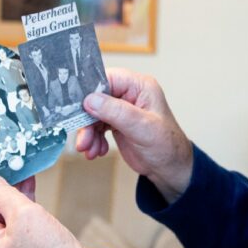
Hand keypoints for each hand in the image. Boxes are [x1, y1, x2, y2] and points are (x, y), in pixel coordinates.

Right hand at [77, 68, 192, 203]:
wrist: (169, 169)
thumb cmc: (166, 146)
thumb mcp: (142, 128)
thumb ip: (116, 112)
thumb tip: (90, 100)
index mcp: (140, 86)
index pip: (108, 78)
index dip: (91, 91)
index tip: (78, 107)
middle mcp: (130, 94)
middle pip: (97, 98)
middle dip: (87, 119)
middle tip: (82, 138)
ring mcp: (122, 109)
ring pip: (94, 114)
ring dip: (88, 132)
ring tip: (88, 149)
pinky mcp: (116, 123)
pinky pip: (96, 126)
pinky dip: (93, 139)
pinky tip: (97, 151)